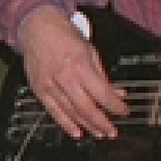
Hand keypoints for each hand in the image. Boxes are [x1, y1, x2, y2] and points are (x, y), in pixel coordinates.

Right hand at [21, 8, 126, 139]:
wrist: (37, 27)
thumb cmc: (63, 35)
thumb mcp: (90, 50)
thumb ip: (102, 75)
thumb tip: (116, 92)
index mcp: (80, 65)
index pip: (102, 93)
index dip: (115, 106)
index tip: (123, 111)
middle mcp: (64, 77)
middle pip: (87, 108)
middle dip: (102, 123)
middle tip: (112, 131)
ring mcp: (50, 85)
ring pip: (71, 113)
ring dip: (87, 126)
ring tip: (99, 133)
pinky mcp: (39, 89)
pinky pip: (54, 112)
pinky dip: (66, 124)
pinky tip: (76, 132)